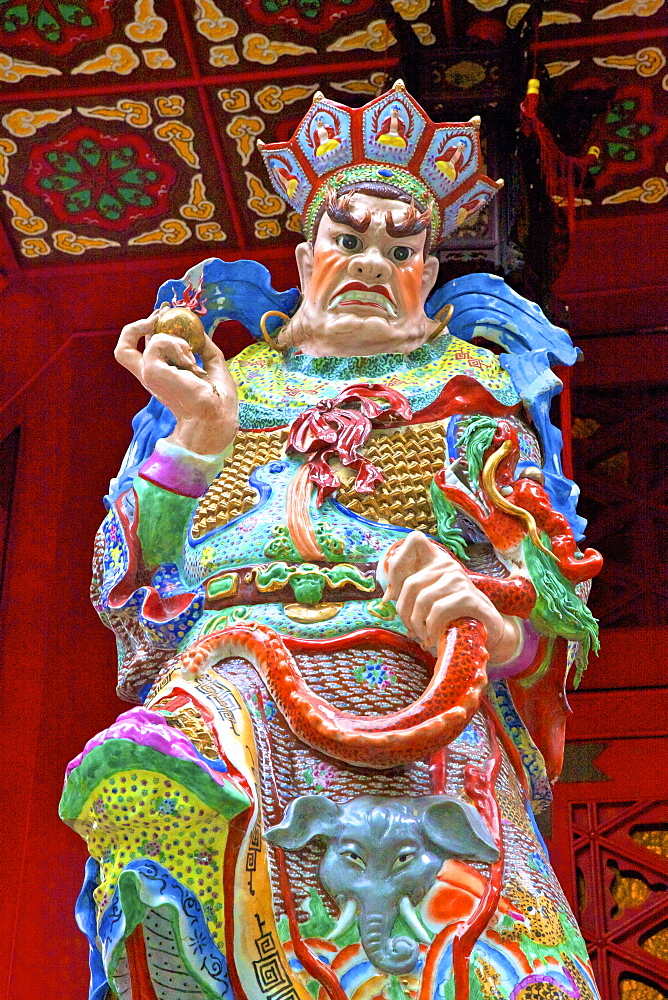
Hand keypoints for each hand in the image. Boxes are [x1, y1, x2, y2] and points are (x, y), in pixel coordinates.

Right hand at [115, 309, 237, 454]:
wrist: (217, 415)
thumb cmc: (218, 398)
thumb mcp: (213, 363)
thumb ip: (204, 346)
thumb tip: (198, 329)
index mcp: (163, 376)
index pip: (143, 350)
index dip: (148, 330)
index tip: (166, 314)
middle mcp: (152, 376)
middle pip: (123, 348)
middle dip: (141, 324)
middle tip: (163, 312)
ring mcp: (149, 375)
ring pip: (151, 341)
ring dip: (176, 340)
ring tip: (192, 357)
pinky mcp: (151, 372)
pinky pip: (157, 343)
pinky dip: (175, 344)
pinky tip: (189, 360)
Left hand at [382, 531, 519, 662]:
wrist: (488, 628)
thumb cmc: (453, 614)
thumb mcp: (431, 599)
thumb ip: (412, 593)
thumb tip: (386, 599)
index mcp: (437, 560)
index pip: (415, 539)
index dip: (397, 563)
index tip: (391, 595)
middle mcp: (448, 565)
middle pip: (411, 583)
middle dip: (404, 612)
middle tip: (409, 629)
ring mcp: (459, 579)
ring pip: (423, 599)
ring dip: (417, 624)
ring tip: (421, 636)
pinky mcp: (469, 596)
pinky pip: (438, 610)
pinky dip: (430, 627)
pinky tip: (432, 638)